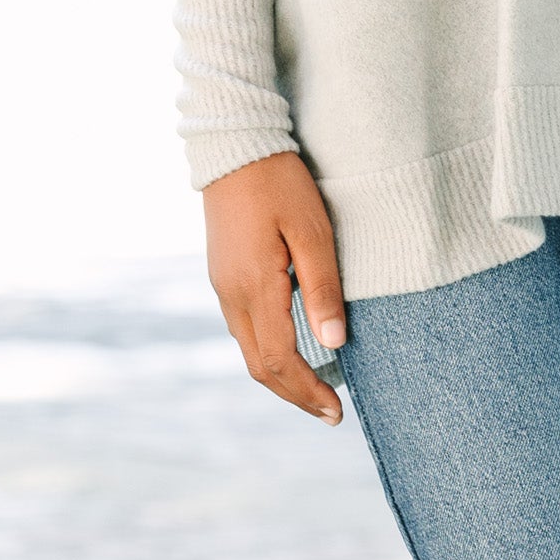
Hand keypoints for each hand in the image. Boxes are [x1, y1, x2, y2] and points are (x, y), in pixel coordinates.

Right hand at [201, 152, 346, 424]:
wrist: (235, 146)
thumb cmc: (280, 183)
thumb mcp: (313, 232)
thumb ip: (323, 288)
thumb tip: (335, 342)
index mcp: (255, 287)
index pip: (280, 360)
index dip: (308, 392)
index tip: (336, 413)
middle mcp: (231, 295)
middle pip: (259, 366)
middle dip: (295, 395)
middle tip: (330, 413)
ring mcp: (223, 286)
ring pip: (249, 350)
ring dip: (282, 376)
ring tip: (317, 389)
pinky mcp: (224, 276)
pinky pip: (244, 329)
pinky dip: (269, 352)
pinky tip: (294, 351)